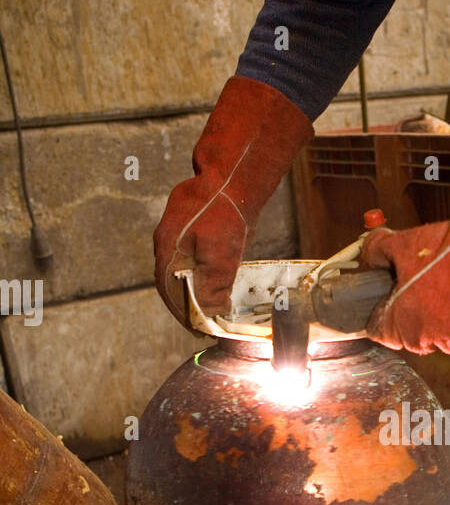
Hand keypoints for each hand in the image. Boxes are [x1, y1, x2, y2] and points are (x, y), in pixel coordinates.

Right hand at [153, 76, 312, 323]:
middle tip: (202, 322)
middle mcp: (165, 242)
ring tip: (206, 306)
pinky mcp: (184, 224)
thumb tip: (211, 312)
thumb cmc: (225, 213)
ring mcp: (173, 231)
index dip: (183, 314)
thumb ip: (214, 285)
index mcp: (167, 251)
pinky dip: (195, 271)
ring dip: (189, 288)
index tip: (198, 329)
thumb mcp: (222, 255)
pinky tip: (209, 277)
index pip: (169, 293)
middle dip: (185, 304)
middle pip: (169, 283)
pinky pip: (185, 254)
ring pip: (177, 268)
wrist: (230, 175)